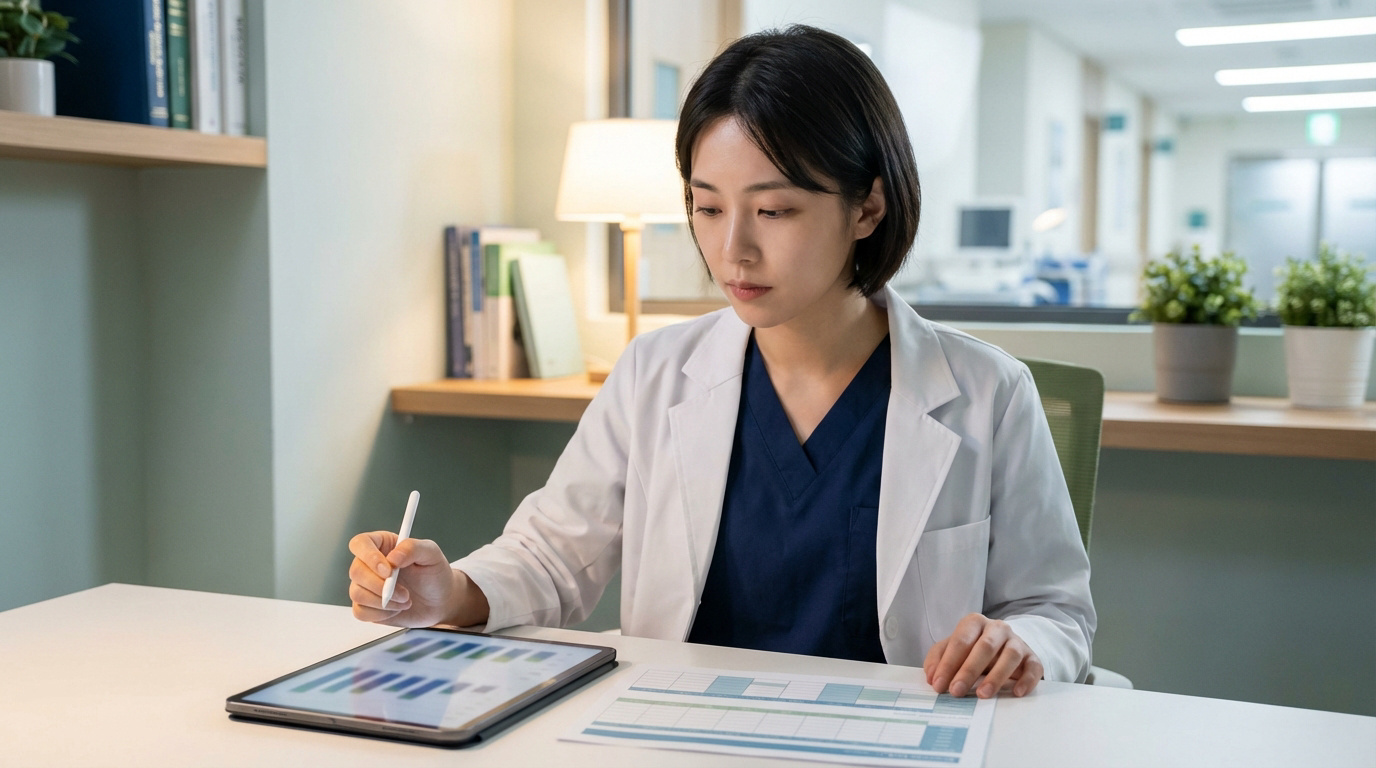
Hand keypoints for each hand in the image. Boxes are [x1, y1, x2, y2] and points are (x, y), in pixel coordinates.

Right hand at [347, 532, 464, 626]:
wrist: (440, 601)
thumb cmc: (435, 574)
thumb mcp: (432, 555)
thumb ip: (413, 548)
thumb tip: (393, 557)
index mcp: (382, 545)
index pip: (360, 543)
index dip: (369, 556)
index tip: (388, 570)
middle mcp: (369, 564)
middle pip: (356, 571)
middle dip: (381, 586)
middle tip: (405, 593)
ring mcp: (365, 586)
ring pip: (357, 594)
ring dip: (384, 602)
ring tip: (406, 600)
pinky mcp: (366, 606)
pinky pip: (360, 612)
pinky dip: (381, 614)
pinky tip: (396, 609)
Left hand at [924, 613, 1042, 697]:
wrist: (1003, 647)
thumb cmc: (973, 649)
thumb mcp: (952, 649)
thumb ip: (938, 659)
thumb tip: (932, 677)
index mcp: (974, 623)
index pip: (960, 641)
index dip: (948, 664)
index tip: (939, 685)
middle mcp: (997, 628)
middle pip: (985, 647)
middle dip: (969, 670)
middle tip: (956, 691)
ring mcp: (1017, 642)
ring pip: (1010, 655)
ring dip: (996, 677)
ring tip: (983, 694)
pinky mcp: (1032, 657)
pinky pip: (1033, 667)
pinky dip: (1026, 680)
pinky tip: (1016, 693)